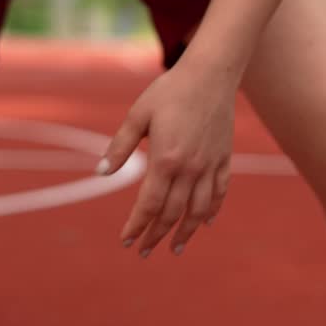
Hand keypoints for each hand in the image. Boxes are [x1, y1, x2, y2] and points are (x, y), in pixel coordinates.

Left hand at [98, 58, 235, 257]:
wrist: (210, 74)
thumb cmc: (169, 92)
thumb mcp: (138, 116)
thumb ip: (120, 147)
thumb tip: (101, 173)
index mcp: (165, 160)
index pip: (149, 205)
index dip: (137, 225)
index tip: (126, 241)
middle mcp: (190, 168)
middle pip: (172, 213)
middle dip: (156, 235)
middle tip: (144, 251)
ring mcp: (210, 165)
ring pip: (198, 210)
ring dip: (185, 232)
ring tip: (176, 248)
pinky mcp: (224, 159)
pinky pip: (219, 193)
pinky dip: (211, 211)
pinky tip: (204, 223)